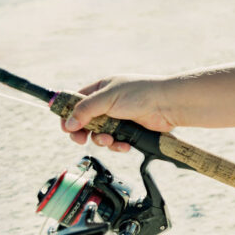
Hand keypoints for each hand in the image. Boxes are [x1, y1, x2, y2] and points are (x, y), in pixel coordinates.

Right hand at [61, 75, 175, 151]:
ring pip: (99, 134)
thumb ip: (86, 110)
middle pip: (85, 122)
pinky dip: (117, 145)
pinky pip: (115, 141)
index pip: (76, 102)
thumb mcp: (108, 98)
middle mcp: (108, 103)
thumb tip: (69, 123)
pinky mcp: (129, 130)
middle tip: (81, 140)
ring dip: (102, 140)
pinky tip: (124, 145)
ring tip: (110, 139)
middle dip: (83, 132)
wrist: (168, 105)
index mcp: (101, 89)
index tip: (67, 128)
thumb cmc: (141, 94)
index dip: (68, 115)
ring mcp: (118, 117)